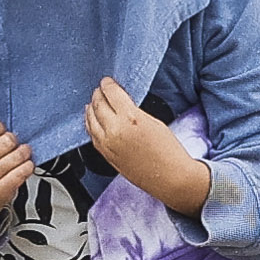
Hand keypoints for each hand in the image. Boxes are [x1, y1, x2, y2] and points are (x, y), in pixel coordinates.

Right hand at [0, 119, 34, 216]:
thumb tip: (10, 124)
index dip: (1, 128)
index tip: (0, 133)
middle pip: (7, 141)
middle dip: (14, 141)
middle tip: (12, 145)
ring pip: (17, 156)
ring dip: (24, 153)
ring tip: (21, 155)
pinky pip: (21, 172)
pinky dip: (28, 167)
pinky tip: (25, 166)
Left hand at [84, 79, 213, 215]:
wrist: (170, 177)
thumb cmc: (168, 151)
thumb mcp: (154, 121)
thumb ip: (133, 111)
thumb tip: (120, 103)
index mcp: (130, 118)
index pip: (111, 93)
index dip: (107, 84)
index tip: (107, 81)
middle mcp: (114, 130)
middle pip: (98, 104)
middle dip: (98, 94)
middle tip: (100, 89)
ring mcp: (107, 144)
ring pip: (90, 119)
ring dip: (91, 107)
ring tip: (94, 102)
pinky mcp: (105, 155)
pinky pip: (91, 134)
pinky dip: (90, 123)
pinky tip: (92, 120)